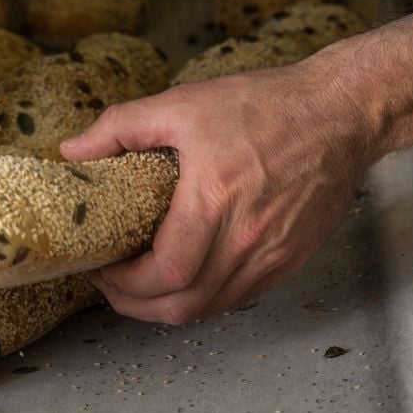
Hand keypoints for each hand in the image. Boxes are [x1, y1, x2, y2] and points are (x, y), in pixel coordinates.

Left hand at [59, 60, 375, 323]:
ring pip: (211, 308)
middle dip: (135, 304)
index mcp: (214, 202)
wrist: (340, 113)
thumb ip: (120, 127)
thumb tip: (72, 150)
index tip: (102, 267)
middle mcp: (246, 239)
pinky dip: (205, 296)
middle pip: (182, 306)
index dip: (123, 284)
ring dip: (169, 305)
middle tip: (112, 282)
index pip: (163, 274)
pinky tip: (187, 274)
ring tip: (143, 282)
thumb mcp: (183, 104)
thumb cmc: (264, 105)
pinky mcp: (290, 259)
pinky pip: (239, 296)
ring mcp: (272, 255)